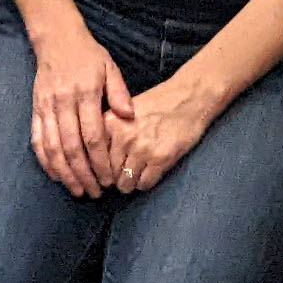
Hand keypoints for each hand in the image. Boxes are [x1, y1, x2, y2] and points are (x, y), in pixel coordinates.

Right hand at [29, 18, 133, 198]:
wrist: (56, 38)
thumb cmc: (87, 55)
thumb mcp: (109, 68)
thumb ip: (120, 93)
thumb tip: (130, 118)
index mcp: (85, 93)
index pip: (92, 136)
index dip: (100, 161)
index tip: (109, 179)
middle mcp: (63, 101)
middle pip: (71, 147)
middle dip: (84, 174)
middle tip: (95, 193)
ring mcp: (46, 106)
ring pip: (52, 147)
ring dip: (64, 172)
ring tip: (77, 190)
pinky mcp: (35, 108)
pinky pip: (37, 139)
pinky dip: (45, 160)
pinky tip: (56, 174)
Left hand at [106, 69, 222, 194]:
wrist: (188, 98)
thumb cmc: (157, 102)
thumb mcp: (125, 108)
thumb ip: (110, 128)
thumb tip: (97, 153)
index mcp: (111, 122)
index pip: (95, 155)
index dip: (98, 166)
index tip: (101, 172)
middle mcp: (123, 136)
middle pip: (109, 172)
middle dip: (114, 177)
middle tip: (119, 177)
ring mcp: (142, 149)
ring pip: (125, 182)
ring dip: (128, 183)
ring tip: (133, 178)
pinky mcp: (160, 159)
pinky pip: (144, 184)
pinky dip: (144, 184)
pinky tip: (147, 175)